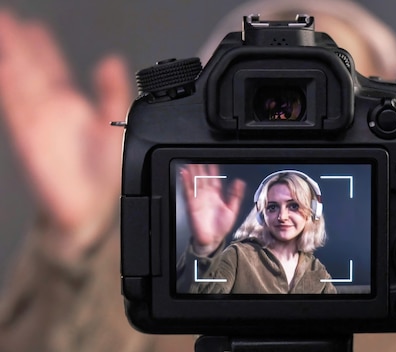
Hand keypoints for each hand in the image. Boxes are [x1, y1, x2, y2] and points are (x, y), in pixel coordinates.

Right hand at [0, 11, 130, 238]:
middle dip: (16, 43)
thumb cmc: (104, 174)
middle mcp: (51, 111)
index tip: (30, 25)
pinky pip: (18, 109)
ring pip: (19, 83)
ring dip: (9, 57)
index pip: (51, 68)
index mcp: (71, 106)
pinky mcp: (32, 141)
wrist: (92, 209)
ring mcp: (38, 124)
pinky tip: (4, 67)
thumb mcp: (116, 126)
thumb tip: (112, 60)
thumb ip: (113, 93)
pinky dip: (10, 87)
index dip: (40, 46)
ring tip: (0, 30)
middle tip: (4, 17)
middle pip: (29, 69)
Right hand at [181, 164, 245, 254]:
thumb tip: (240, 183)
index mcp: (216, 196)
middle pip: (203, 179)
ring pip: (195, 183)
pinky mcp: (192, 205)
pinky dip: (185, 183)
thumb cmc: (221, 227)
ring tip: (191, 164)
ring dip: (192, 174)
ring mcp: (199, 200)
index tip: (213, 163)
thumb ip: (236, 196)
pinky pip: (188, 191)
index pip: (214, 180)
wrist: (212, 239)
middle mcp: (207, 196)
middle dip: (201, 169)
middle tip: (199, 159)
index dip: (213, 172)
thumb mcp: (232, 210)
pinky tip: (184, 174)